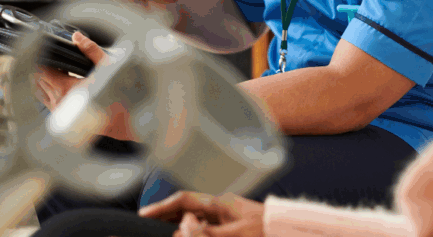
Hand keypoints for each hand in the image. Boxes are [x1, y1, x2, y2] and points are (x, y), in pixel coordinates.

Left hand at [34, 32, 135, 140]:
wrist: (118, 122)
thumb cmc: (115, 97)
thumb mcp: (106, 68)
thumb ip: (91, 50)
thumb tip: (78, 37)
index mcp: (64, 88)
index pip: (41, 71)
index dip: (41, 59)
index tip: (43, 50)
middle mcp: (57, 101)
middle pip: (38, 79)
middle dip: (43, 67)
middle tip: (51, 56)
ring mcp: (57, 110)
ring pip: (40, 90)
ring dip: (44, 79)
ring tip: (55, 69)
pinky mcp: (61, 116)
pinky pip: (45, 100)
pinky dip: (47, 89)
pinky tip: (58, 83)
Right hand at [139, 192, 263, 236]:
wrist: (288, 229)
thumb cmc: (266, 230)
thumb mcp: (236, 234)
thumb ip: (207, 232)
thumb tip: (181, 228)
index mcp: (219, 203)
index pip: (184, 200)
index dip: (162, 206)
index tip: (143, 215)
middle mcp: (220, 207)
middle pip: (186, 209)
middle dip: (166, 218)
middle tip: (149, 228)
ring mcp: (225, 215)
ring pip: (195, 220)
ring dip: (181, 227)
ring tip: (164, 232)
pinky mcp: (231, 226)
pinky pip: (207, 227)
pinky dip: (196, 231)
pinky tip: (189, 234)